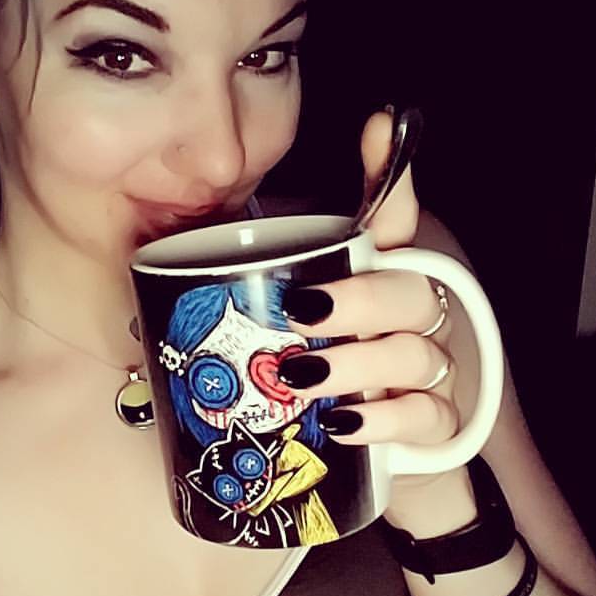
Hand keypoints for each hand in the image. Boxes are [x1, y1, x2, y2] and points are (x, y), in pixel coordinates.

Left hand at [279, 110, 463, 502]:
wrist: (362, 470)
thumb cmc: (314, 389)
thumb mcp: (276, 341)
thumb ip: (240, 304)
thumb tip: (158, 277)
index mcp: (373, 284)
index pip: (392, 220)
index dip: (392, 175)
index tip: (381, 126)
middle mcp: (411, 320)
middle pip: (409, 289)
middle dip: (358, 298)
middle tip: (300, 313)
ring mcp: (431, 372)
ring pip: (414, 351)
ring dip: (357, 363)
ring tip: (301, 376)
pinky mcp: (437, 425)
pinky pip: (426, 414)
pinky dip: (384, 418)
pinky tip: (345, 423)